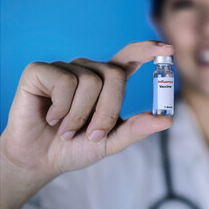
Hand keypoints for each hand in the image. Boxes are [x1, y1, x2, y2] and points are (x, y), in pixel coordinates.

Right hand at [0, 41, 172, 208]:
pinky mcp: (41, 71)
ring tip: (66, 129)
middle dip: (107, 110)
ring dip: (80, 116)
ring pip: (90, 82)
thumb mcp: (112, 141)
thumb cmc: (76, 147)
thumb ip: (137, 129)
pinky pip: (64, 83)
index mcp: (106, 82)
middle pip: (115, 74)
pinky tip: (51, 117)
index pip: (129, 57)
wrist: (41, 159)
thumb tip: (167, 120)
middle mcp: (87, 70)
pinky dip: (61, 109)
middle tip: (91, 134)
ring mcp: (65, 68)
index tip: (168, 49)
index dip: (147, 50)